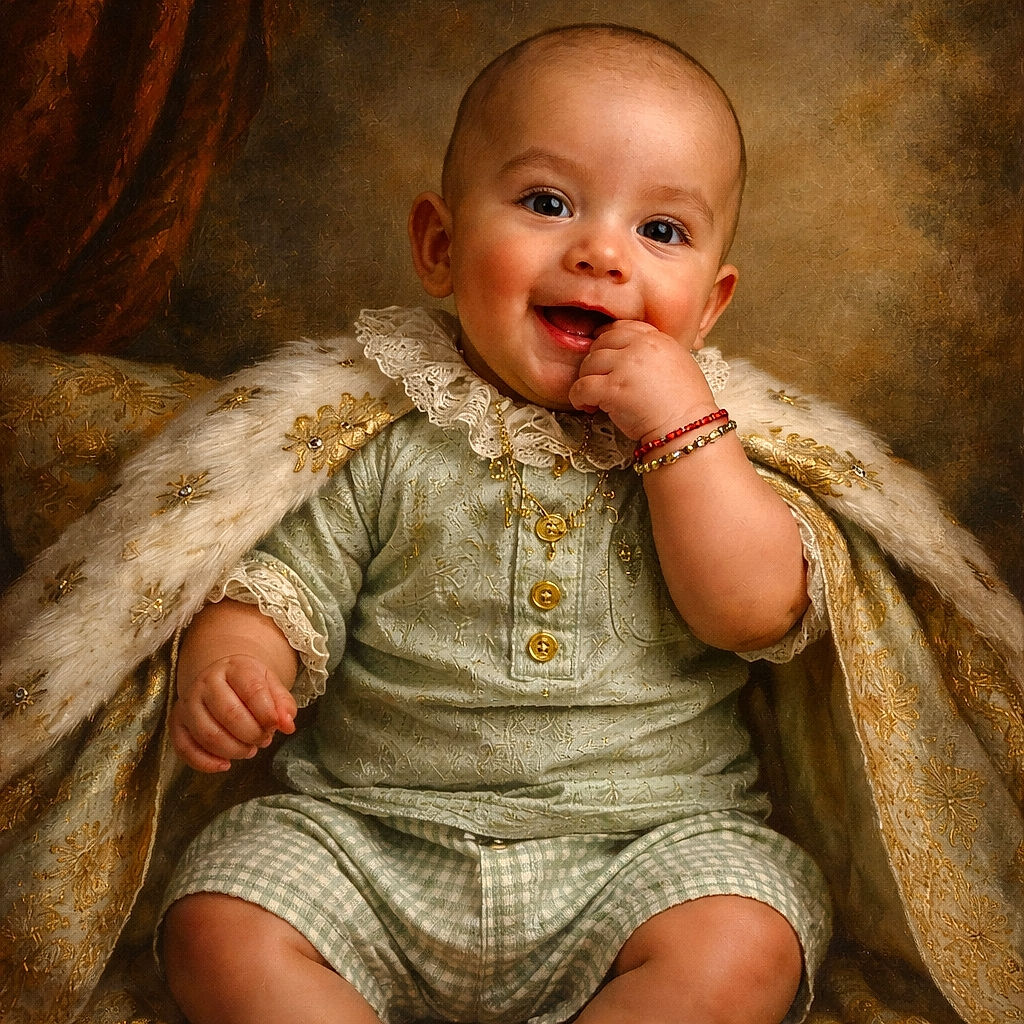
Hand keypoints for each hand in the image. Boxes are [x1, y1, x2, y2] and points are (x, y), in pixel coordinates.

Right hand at [170, 654, 296, 772]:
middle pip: (230, 714)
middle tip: (264, 739)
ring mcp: (188, 702)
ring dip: (234, 750)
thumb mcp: (271, 685)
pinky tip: (225, 765)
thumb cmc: (249, 684)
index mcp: (235, 668)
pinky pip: (185, 748)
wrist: (221, 678)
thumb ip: (283, 704)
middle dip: (252, 734)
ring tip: (250, 749)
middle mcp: (207, 682)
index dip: (267, 713)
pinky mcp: (176, 722)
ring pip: (208, 734)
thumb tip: (287, 725)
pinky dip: (205, 762)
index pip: (252, 690)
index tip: (277, 725)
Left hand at [568, 320, 716, 440]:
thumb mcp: (678, 365)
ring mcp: (625, 366)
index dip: (605, 340)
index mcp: (657, 339)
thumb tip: (631, 355)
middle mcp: (640, 347)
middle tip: (596, 379)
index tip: (600, 352)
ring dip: (585, 380)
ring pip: (588, 364)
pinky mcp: (613, 389)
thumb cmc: (686, 405)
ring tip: (592, 398)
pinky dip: (578, 397)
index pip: (621, 328)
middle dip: (594, 362)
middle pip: (601, 344)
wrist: (688, 428)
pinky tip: (585, 406)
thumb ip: (655, 353)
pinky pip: (582, 387)